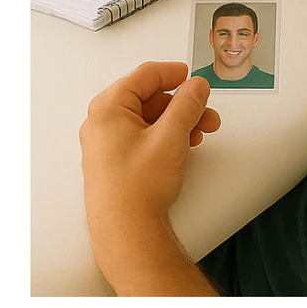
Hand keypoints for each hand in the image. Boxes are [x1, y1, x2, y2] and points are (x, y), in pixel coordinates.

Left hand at [80, 61, 220, 267]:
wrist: (127, 234)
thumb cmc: (138, 189)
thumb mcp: (172, 135)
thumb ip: (188, 103)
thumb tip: (195, 86)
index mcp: (108, 108)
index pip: (145, 75)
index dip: (173, 73)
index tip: (192, 76)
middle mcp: (102, 124)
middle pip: (149, 98)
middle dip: (182, 105)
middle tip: (204, 111)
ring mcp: (106, 145)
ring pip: (148, 119)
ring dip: (178, 122)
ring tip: (200, 134)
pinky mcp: (113, 163)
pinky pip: (142, 137)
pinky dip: (165, 137)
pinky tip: (184, 147)